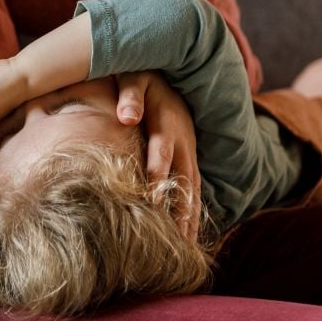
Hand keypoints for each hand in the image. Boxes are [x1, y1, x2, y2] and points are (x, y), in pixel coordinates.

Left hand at [115, 71, 200, 240]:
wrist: (169, 72)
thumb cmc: (142, 77)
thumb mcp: (134, 77)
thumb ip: (130, 95)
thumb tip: (126, 117)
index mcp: (168, 123)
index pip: (161, 153)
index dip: (157, 177)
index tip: (150, 202)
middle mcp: (184, 140)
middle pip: (184, 179)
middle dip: (180, 210)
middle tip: (174, 240)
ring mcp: (190, 150)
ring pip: (194, 187)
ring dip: (192, 217)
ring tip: (186, 248)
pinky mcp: (190, 157)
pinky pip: (195, 187)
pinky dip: (195, 211)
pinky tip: (190, 234)